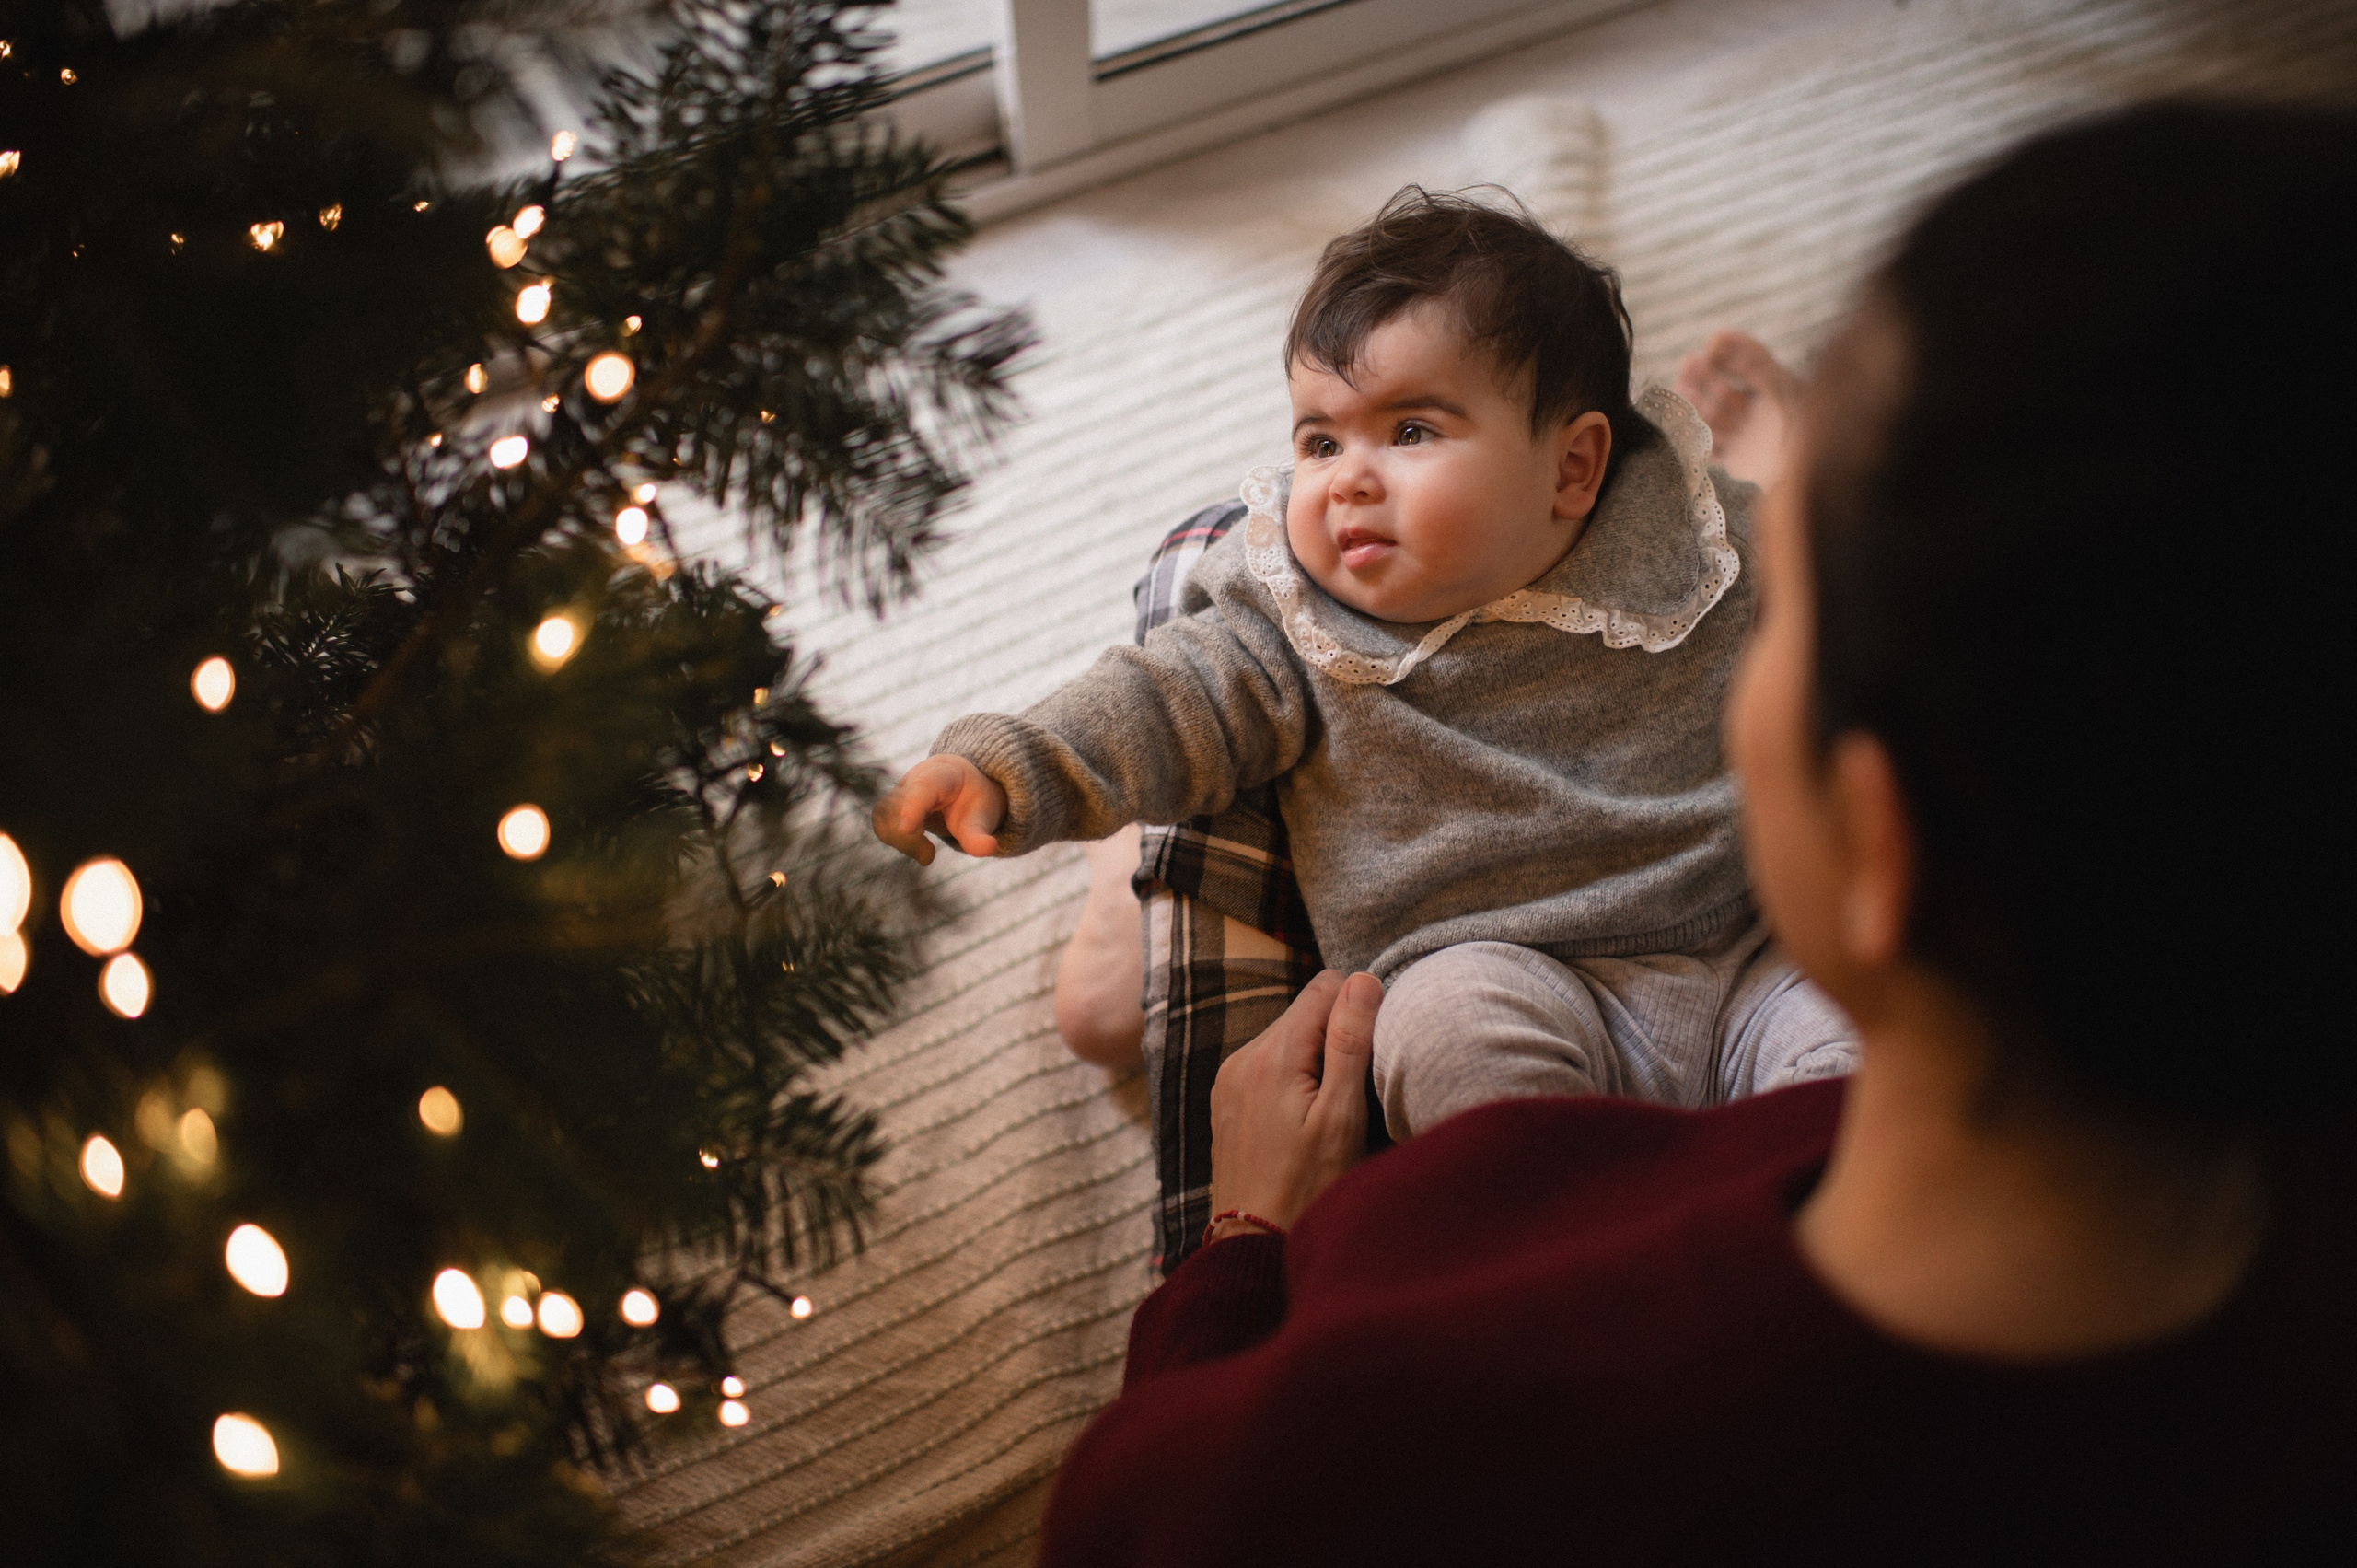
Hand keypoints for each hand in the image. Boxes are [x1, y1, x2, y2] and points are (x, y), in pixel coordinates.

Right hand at [872, 755, 1007, 864]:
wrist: (960, 787)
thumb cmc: (972, 801)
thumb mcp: (982, 816)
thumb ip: (979, 834)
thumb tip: (989, 848)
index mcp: (941, 775)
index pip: (923, 788)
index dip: (912, 806)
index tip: (906, 829)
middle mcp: (914, 779)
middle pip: (898, 805)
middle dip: (909, 836)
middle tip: (930, 857)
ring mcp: (899, 791)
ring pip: (884, 815)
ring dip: (902, 842)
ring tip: (928, 855)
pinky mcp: (891, 806)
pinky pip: (882, 824)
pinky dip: (897, 842)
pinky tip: (920, 850)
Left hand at [1207, 970, 1380, 1236]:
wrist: (1253, 1244)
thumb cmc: (1306, 1188)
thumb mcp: (1341, 1117)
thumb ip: (1350, 1043)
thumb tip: (1364, 979)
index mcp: (1273, 1054)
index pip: (1325, 987)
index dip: (1359, 1007)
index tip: (1375, 1050)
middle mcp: (1243, 1057)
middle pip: (1305, 1012)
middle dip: (1337, 1035)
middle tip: (1356, 1089)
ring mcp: (1230, 1079)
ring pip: (1288, 1038)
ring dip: (1316, 1058)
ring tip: (1332, 1110)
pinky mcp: (1228, 1100)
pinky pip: (1269, 1065)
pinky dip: (1294, 1078)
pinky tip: (1306, 1119)